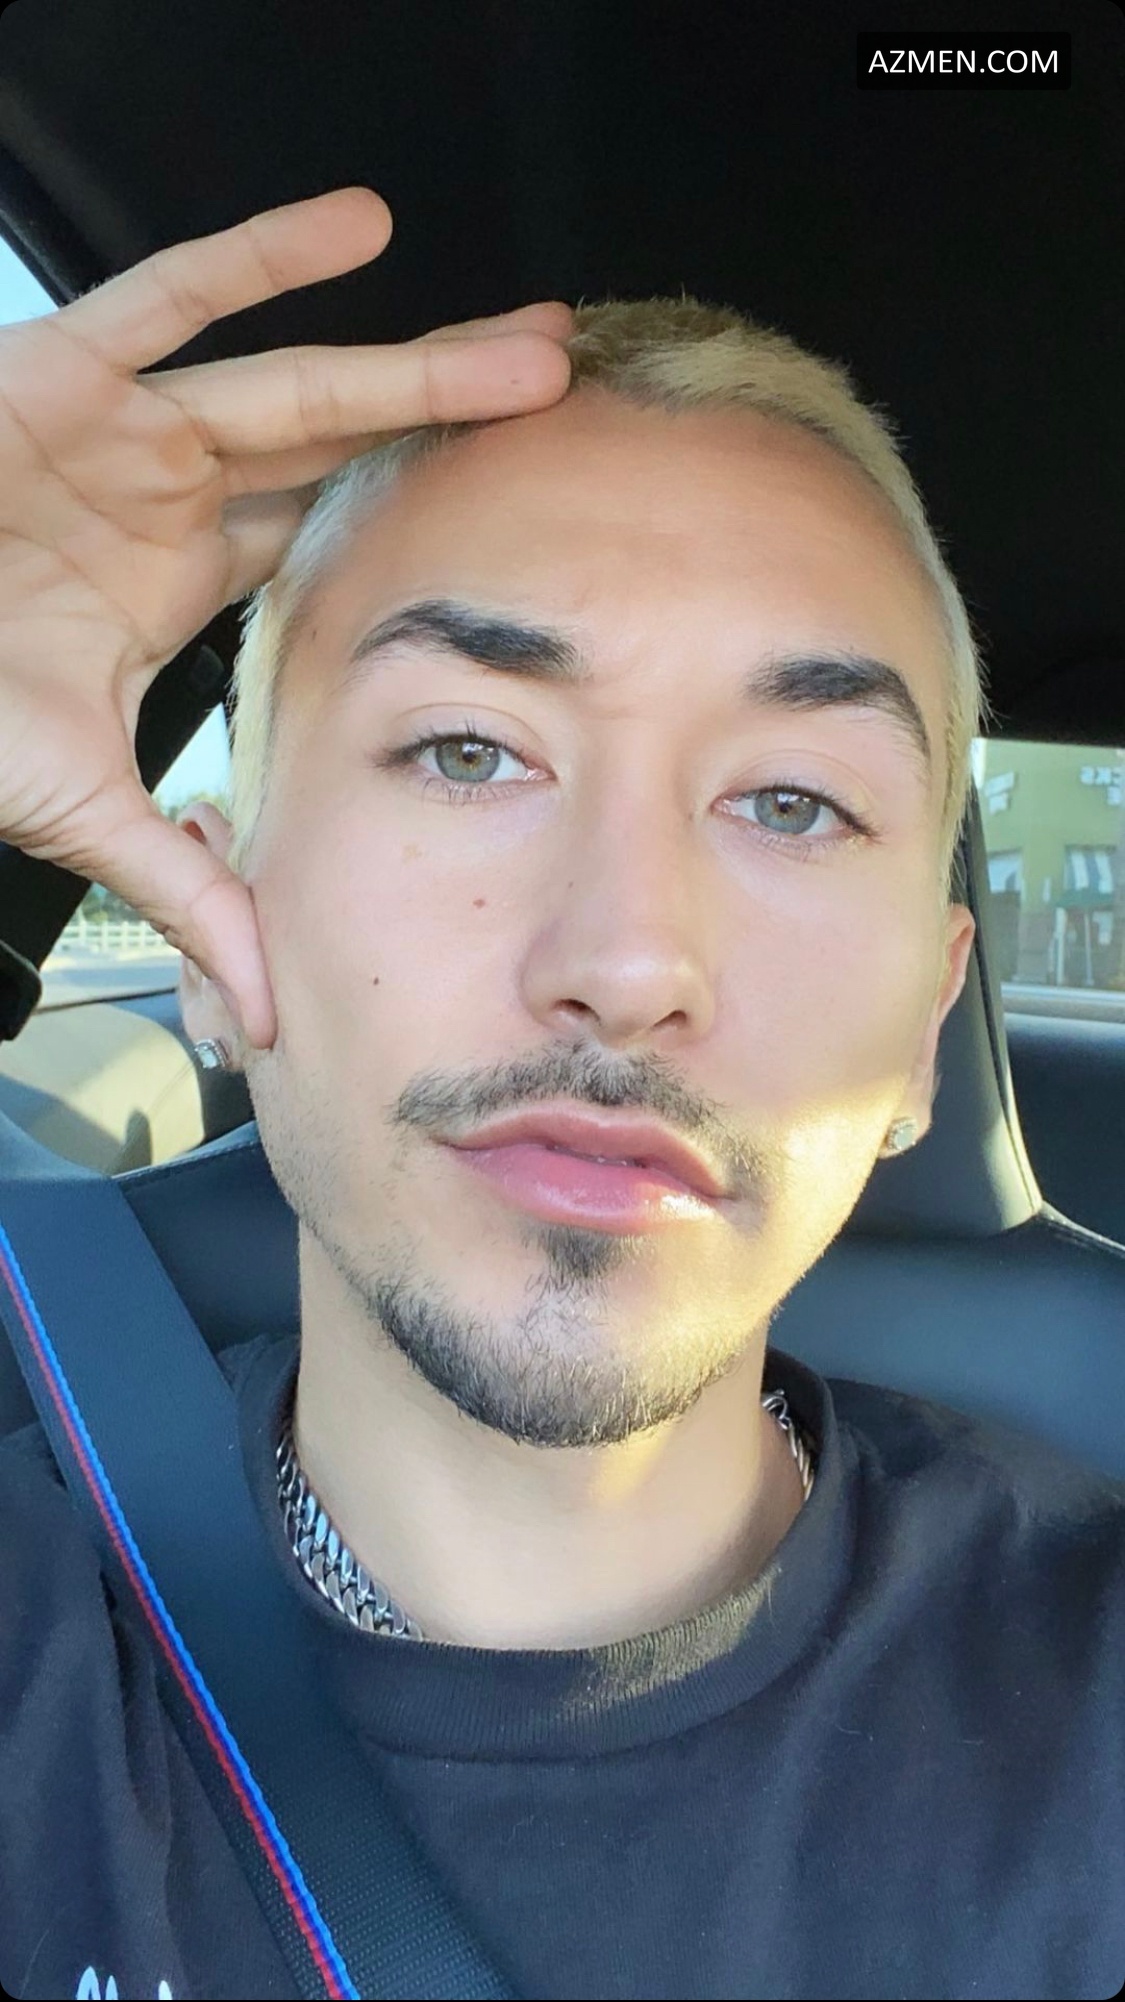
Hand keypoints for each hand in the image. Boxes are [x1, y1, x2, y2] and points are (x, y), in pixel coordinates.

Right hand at [0, 187, 572, 1044]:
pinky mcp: (61, 372)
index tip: (521, 527)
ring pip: (290, 380)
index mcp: (183, 577)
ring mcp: (124, 426)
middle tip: (565, 407)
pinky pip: (167, 300)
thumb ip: (184, 889)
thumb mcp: (82, 806)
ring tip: (531, 347)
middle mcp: (172, 491)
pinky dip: (257, 259)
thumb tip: (266, 1007)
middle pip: (340, 452)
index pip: (325, 541)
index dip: (416, 525)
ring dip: (411, 364)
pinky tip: (357, 229)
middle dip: (449, 427)